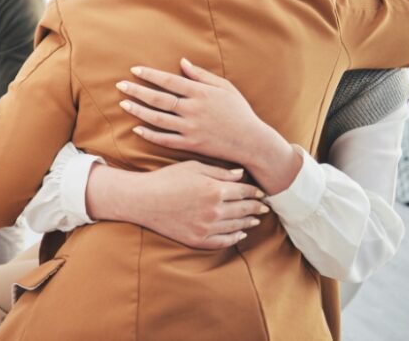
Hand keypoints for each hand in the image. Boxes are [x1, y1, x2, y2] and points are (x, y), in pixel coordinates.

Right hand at [86, 161, 267, 248]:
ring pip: (235, 226)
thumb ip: (219, 172)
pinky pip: (222, 241)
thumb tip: (241, 174)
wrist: (143, 199)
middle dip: (256, 207)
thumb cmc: (166, 178)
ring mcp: (206, 227)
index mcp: (214, 190)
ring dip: (248, 222)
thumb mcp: (193, 167)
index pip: (243, 191)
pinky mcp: (197, 239)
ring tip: (255, 220)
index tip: (262, 193)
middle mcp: (214, 210)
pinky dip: (234, 238)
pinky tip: (240, 234)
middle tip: (265, 207)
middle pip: (243, 209)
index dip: (255, 192)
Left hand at [118, 58, 300, 193]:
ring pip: (158, 119)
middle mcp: (193, 110)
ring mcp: (191, 128)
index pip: (169, 81)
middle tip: (120, 85)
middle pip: (159, 99)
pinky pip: (165, 139)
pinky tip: (136, 129)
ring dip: (138, 111)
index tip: (134, 70)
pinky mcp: (191, 145)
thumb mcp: (225, 88)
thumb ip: (201, 75)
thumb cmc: (239, 112)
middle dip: (137, 91)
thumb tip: (182, 62)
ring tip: (123, 104)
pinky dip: (149, 135)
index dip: (150, 75)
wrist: (251, 142)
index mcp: (201, 93)